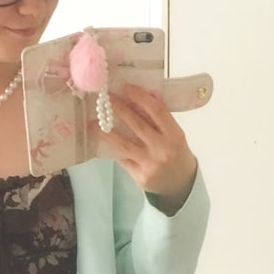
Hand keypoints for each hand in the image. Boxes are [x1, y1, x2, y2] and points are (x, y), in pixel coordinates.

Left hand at [99, 82, 197, 204]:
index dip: (140, 97)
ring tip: (93, 123)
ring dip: (107, 133)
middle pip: (137, 125)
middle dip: (120, 109)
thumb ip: (161, 117)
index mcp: (174, 135)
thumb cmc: (176, 154)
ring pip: (124, 145)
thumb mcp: (175, 134)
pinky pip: (123, 160)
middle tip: (106, 98)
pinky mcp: (140, 177)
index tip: (126, 87)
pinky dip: (113, 149)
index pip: (157, 111)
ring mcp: (150, 164)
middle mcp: (162, 149)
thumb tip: (148, 93)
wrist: (180, 185)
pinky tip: (102, 141)